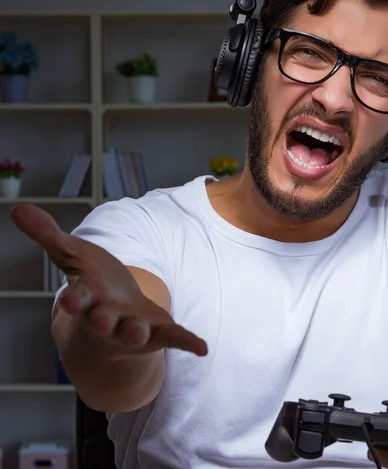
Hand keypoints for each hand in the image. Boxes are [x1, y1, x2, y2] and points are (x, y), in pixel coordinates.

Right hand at [11, 202, 207, 357]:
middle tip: (103, 319)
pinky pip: (173, 338)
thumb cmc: (93, 285)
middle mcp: (108, 317)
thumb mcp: (72, 255)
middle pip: (104, 320)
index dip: (75, 298)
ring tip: (139, 332)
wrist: (115, 316)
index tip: (70, 300)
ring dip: (136, 332)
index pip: (79, 298)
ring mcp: (133, 328)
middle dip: (104, 319)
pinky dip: (186, 342)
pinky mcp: (158, 332)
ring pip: (134, 332)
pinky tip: (202, 347)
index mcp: (88, 298)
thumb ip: (48, 235)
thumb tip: (17, 207)